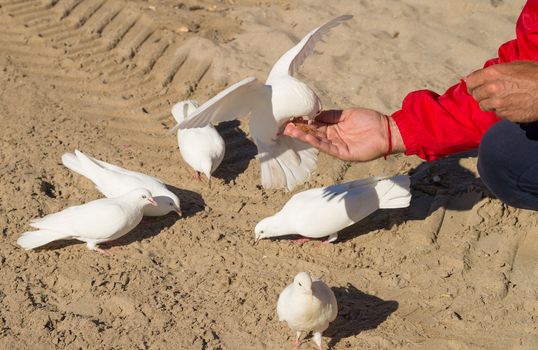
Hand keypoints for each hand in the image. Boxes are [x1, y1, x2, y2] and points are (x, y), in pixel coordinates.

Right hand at [282, 108, 404, 161]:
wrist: (388, 130)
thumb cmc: (370, 120)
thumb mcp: (346, 114)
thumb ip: (331, 115)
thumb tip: (315, 113)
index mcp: (333, 128)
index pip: (314, 125)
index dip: (302, 122)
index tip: (290, 117)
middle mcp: (333, 138)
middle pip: (312, 133)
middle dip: (298, 129)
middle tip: (283, 125)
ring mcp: (337, 146)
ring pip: (316, 141)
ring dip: (303, 136)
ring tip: (290, 130)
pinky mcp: (343, 153)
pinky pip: (327, 147)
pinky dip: (317, 142)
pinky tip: (307, 137)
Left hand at [466, 61, 537, 122]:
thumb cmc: (536, 74)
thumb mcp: (516, 65)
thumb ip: (495, 71)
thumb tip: (478, 76)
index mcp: (493, 74)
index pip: (470, 82)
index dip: (472, 84)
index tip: (474, 86)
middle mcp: (492, 89)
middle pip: (475, 95)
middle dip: (481, 93)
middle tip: (490, 92)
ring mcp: (498, 104)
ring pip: (484, 106)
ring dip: (489, 103)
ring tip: (502, 98)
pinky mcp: (506, 115)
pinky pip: (498, 113)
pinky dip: (501, 110)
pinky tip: (512, 104)